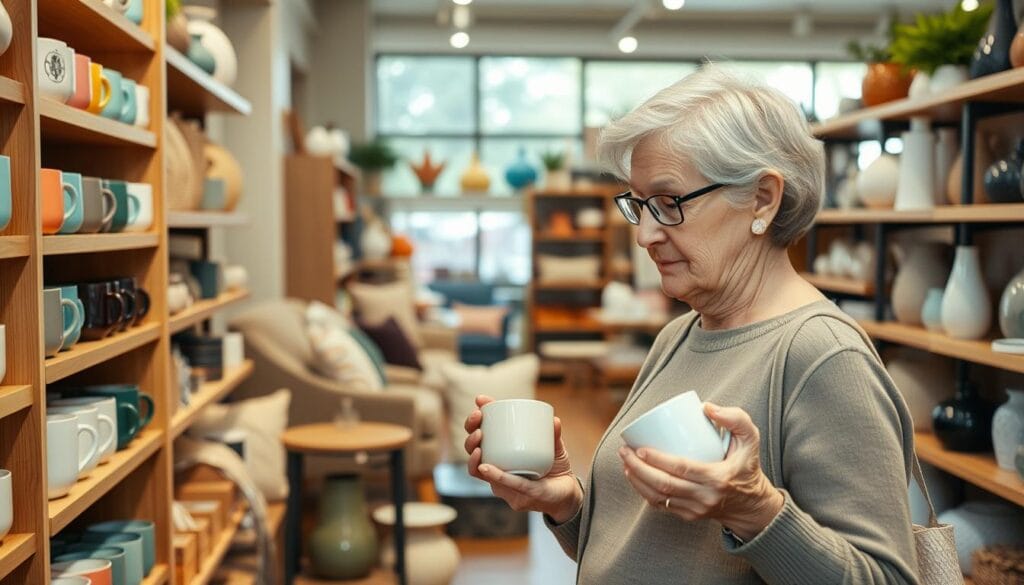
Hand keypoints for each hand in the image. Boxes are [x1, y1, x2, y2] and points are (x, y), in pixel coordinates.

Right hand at [464, 395, 581, 523]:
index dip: (475, 419)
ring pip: (479, 470)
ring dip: (472, 452)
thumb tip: (554, 419)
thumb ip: (553, 435)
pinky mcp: (516, 497)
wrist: (568, 495)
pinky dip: (494, 475)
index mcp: (500, 455)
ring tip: (479, 437)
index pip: (481, 436)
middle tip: (477, 417)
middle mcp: (496, 470)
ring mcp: (503, 485)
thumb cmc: (556, 469)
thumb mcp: (555, 448)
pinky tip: (485, 466)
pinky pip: (502, 485)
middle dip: (470, 432)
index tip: (480, 401)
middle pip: (472, 451)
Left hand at [618, 401, 783, 540]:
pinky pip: (661, 506)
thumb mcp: (751, 439)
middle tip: (625, 452)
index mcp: (718, 478)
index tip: (640, 447)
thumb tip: (705, 407)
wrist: (752, 505)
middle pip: (664, 484)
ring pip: (658, 498)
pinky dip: (644, 492)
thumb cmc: (747, 466)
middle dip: (639, 468)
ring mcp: (696, 510)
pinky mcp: (689, 516)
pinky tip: (634, 478)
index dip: (657, 459)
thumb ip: (736, 418)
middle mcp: (705, 498)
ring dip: (637, 481)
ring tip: (625, 462)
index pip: (682, 469)